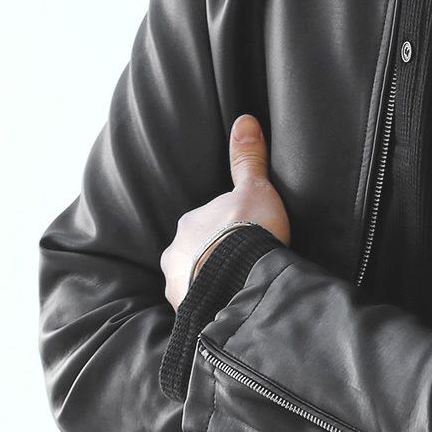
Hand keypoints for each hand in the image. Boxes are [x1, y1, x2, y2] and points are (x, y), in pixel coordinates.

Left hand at [160, 113, 290, 310]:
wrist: (240, 280)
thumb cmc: (247, 232)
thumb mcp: (255, 190)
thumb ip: (248, 159)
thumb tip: (244, 120)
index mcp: (189, 223)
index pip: (206, 224)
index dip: (226, 230)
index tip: (244, 237)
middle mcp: (175, 252)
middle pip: (194, 253)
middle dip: (212, 258)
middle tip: (240, 265)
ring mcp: (177, 284)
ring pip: (192, 281)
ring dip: (209, 284)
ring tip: (235, 290)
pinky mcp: (186, 311)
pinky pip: (198, 307)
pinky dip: (211, 307)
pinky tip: (228, 309)